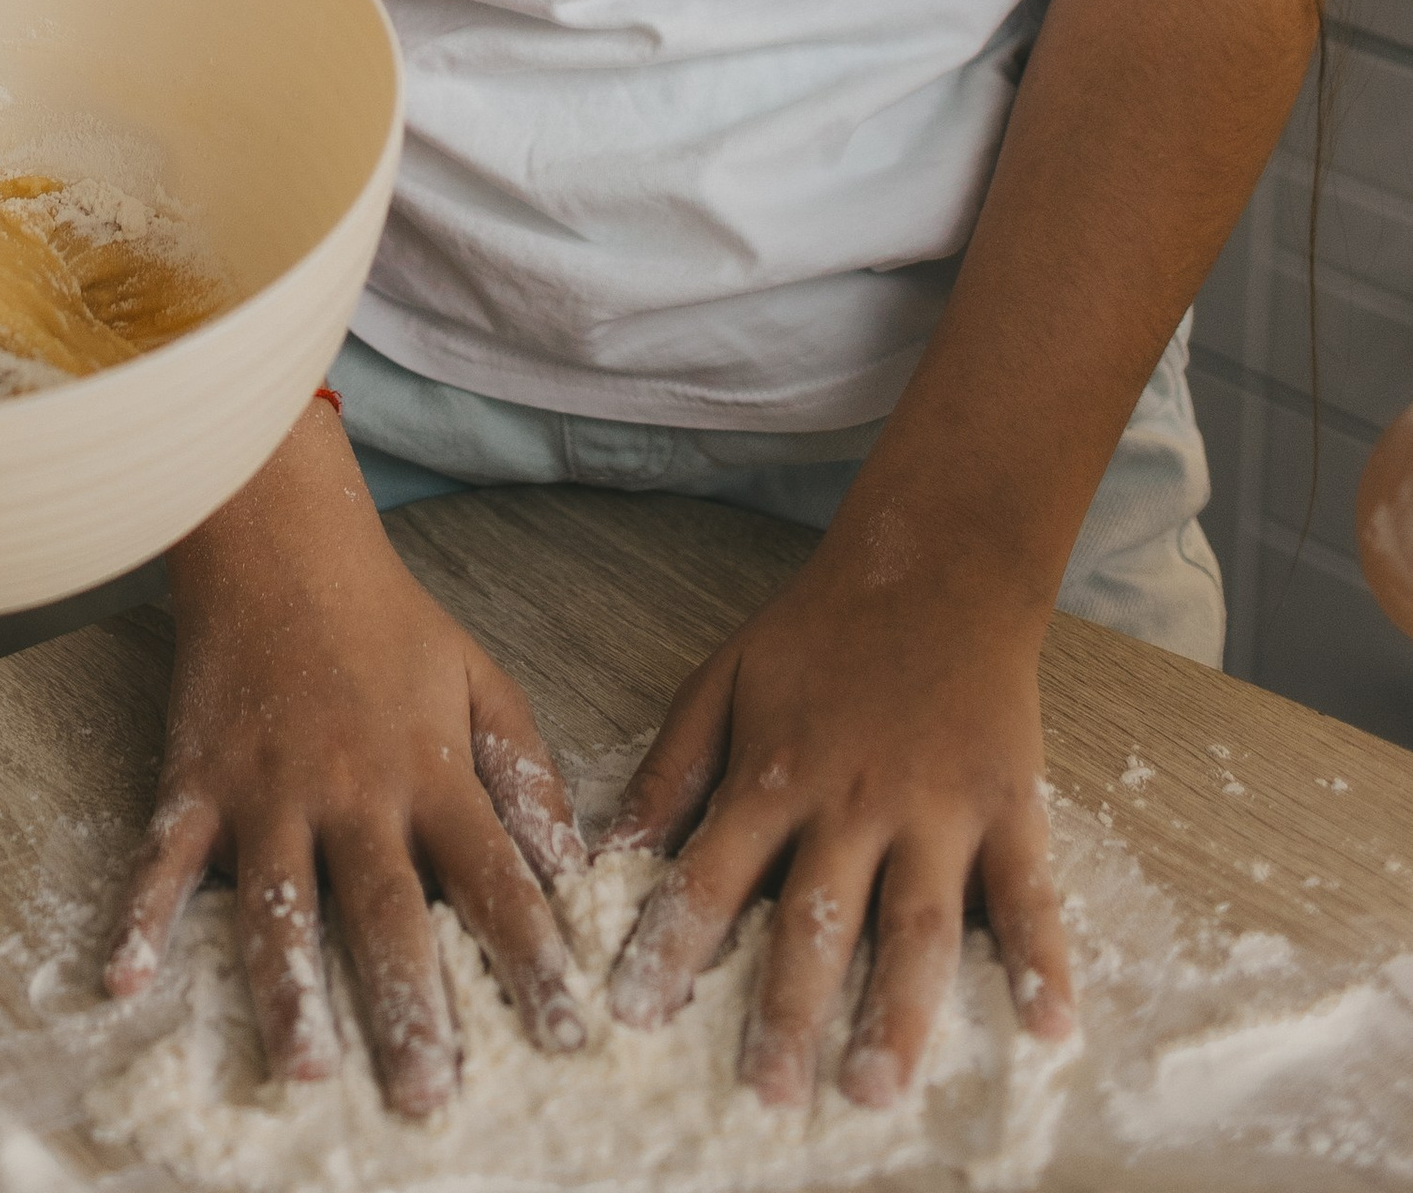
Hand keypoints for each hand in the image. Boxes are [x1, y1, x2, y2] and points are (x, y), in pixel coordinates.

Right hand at [107, 399, 586, 1113]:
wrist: (279, 540)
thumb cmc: (387, 619)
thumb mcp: (482, 680)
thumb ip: (526, 775)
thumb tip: (573, 871)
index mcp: (431, 771)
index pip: (497, 881)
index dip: (535, 961)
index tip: (569, 1036)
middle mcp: (353, 790)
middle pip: (388, 915)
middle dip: (411, 1011)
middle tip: (427, 1101)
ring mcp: (268, 787)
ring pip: (281, 904)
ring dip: (290, 991)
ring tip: (304, 1071)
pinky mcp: (197, 777)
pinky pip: (166, 858)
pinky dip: (141, 918)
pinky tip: (124, 981)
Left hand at [603, 533, 1073, 1107]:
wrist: (936, 564)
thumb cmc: (819, 631)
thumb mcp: (721, 682)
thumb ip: (669, 772)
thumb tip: (607, 853)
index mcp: (775, 775)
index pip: (711, 876)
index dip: (672, 946)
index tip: (636, 1015)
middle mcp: (853, 802)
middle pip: (817, 921)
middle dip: (789, 1011)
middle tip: (770, 1096)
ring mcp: (938, 807)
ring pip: (916, 924)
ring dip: (899, 1011)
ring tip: (878, 1088)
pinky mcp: (1011, 805)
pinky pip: (1030, 894)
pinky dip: (1044, 961)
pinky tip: (1052, 1029)